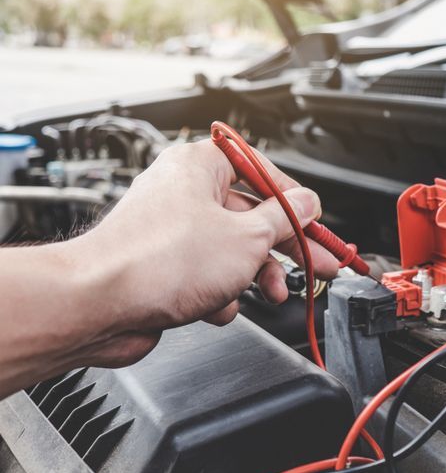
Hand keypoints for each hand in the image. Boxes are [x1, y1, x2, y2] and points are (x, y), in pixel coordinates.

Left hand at [74, 139, 338, 364]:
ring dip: (255, 277)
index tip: (316, 223)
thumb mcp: (248, 237)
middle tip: (320, 264)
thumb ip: (284, 219)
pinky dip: (219, 294)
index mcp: (200, 166)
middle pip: (252, 216)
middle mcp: (183, 192)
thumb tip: (306, 204)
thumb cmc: (159, 260)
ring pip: (232, 251)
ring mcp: (171, 231)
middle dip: (286, 247)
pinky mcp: (162, 267)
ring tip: (272, 294)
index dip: (295, 201)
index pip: (262, 171)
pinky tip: (216, 306)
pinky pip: (207, 276)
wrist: (99, 304)